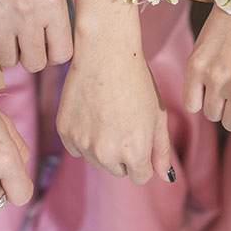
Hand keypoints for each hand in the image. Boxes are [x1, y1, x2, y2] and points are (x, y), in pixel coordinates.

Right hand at [0, 0, 72, 71]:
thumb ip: (54, 12)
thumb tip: (55, 40)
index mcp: (53, 5)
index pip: (62, 54)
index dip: (54, 53)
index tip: (47, 45)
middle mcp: (29, 17)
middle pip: (35, 64)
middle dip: (31, 56)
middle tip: (25, 42)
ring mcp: (0, 20)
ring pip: (8, 62)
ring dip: (8, 52)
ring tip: (6, 34)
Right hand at [56, 27, 172, 184]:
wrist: (106, 54)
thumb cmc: (138, 83)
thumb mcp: (157, 116)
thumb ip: (161, 150)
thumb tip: (166, 176)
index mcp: (134, 152)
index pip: (140, 176)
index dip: (143, 158)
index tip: (141, 138)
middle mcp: (106, 154)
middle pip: (118, 170)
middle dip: (124, 154)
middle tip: (125, 121)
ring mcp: (83, 143)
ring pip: (96, 160)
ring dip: (103, 146)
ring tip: (108, 114)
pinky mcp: (65, 132)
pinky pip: (76, 147)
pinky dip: (84, 136)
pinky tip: (92, 111)